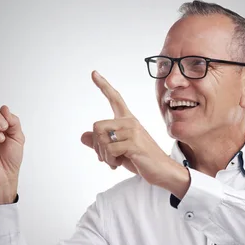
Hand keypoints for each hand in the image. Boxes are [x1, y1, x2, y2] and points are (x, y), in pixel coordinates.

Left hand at [81, 71, 185, 188]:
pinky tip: (118, 164)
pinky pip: (109, 150)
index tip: (94, 73)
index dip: (103, 86)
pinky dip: (110, 161)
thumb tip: (82, 136)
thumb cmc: (140, 160)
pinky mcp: (134, 143)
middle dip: (97, 146)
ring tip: (115, 162)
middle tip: (107, 158)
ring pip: (101, 139)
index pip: (115, 98)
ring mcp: (133, 131)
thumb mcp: (117, 151)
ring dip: (104, 156)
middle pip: (97, 126)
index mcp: (127, 120)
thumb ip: (101, 144)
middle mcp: (130, 122)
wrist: (162, 171)